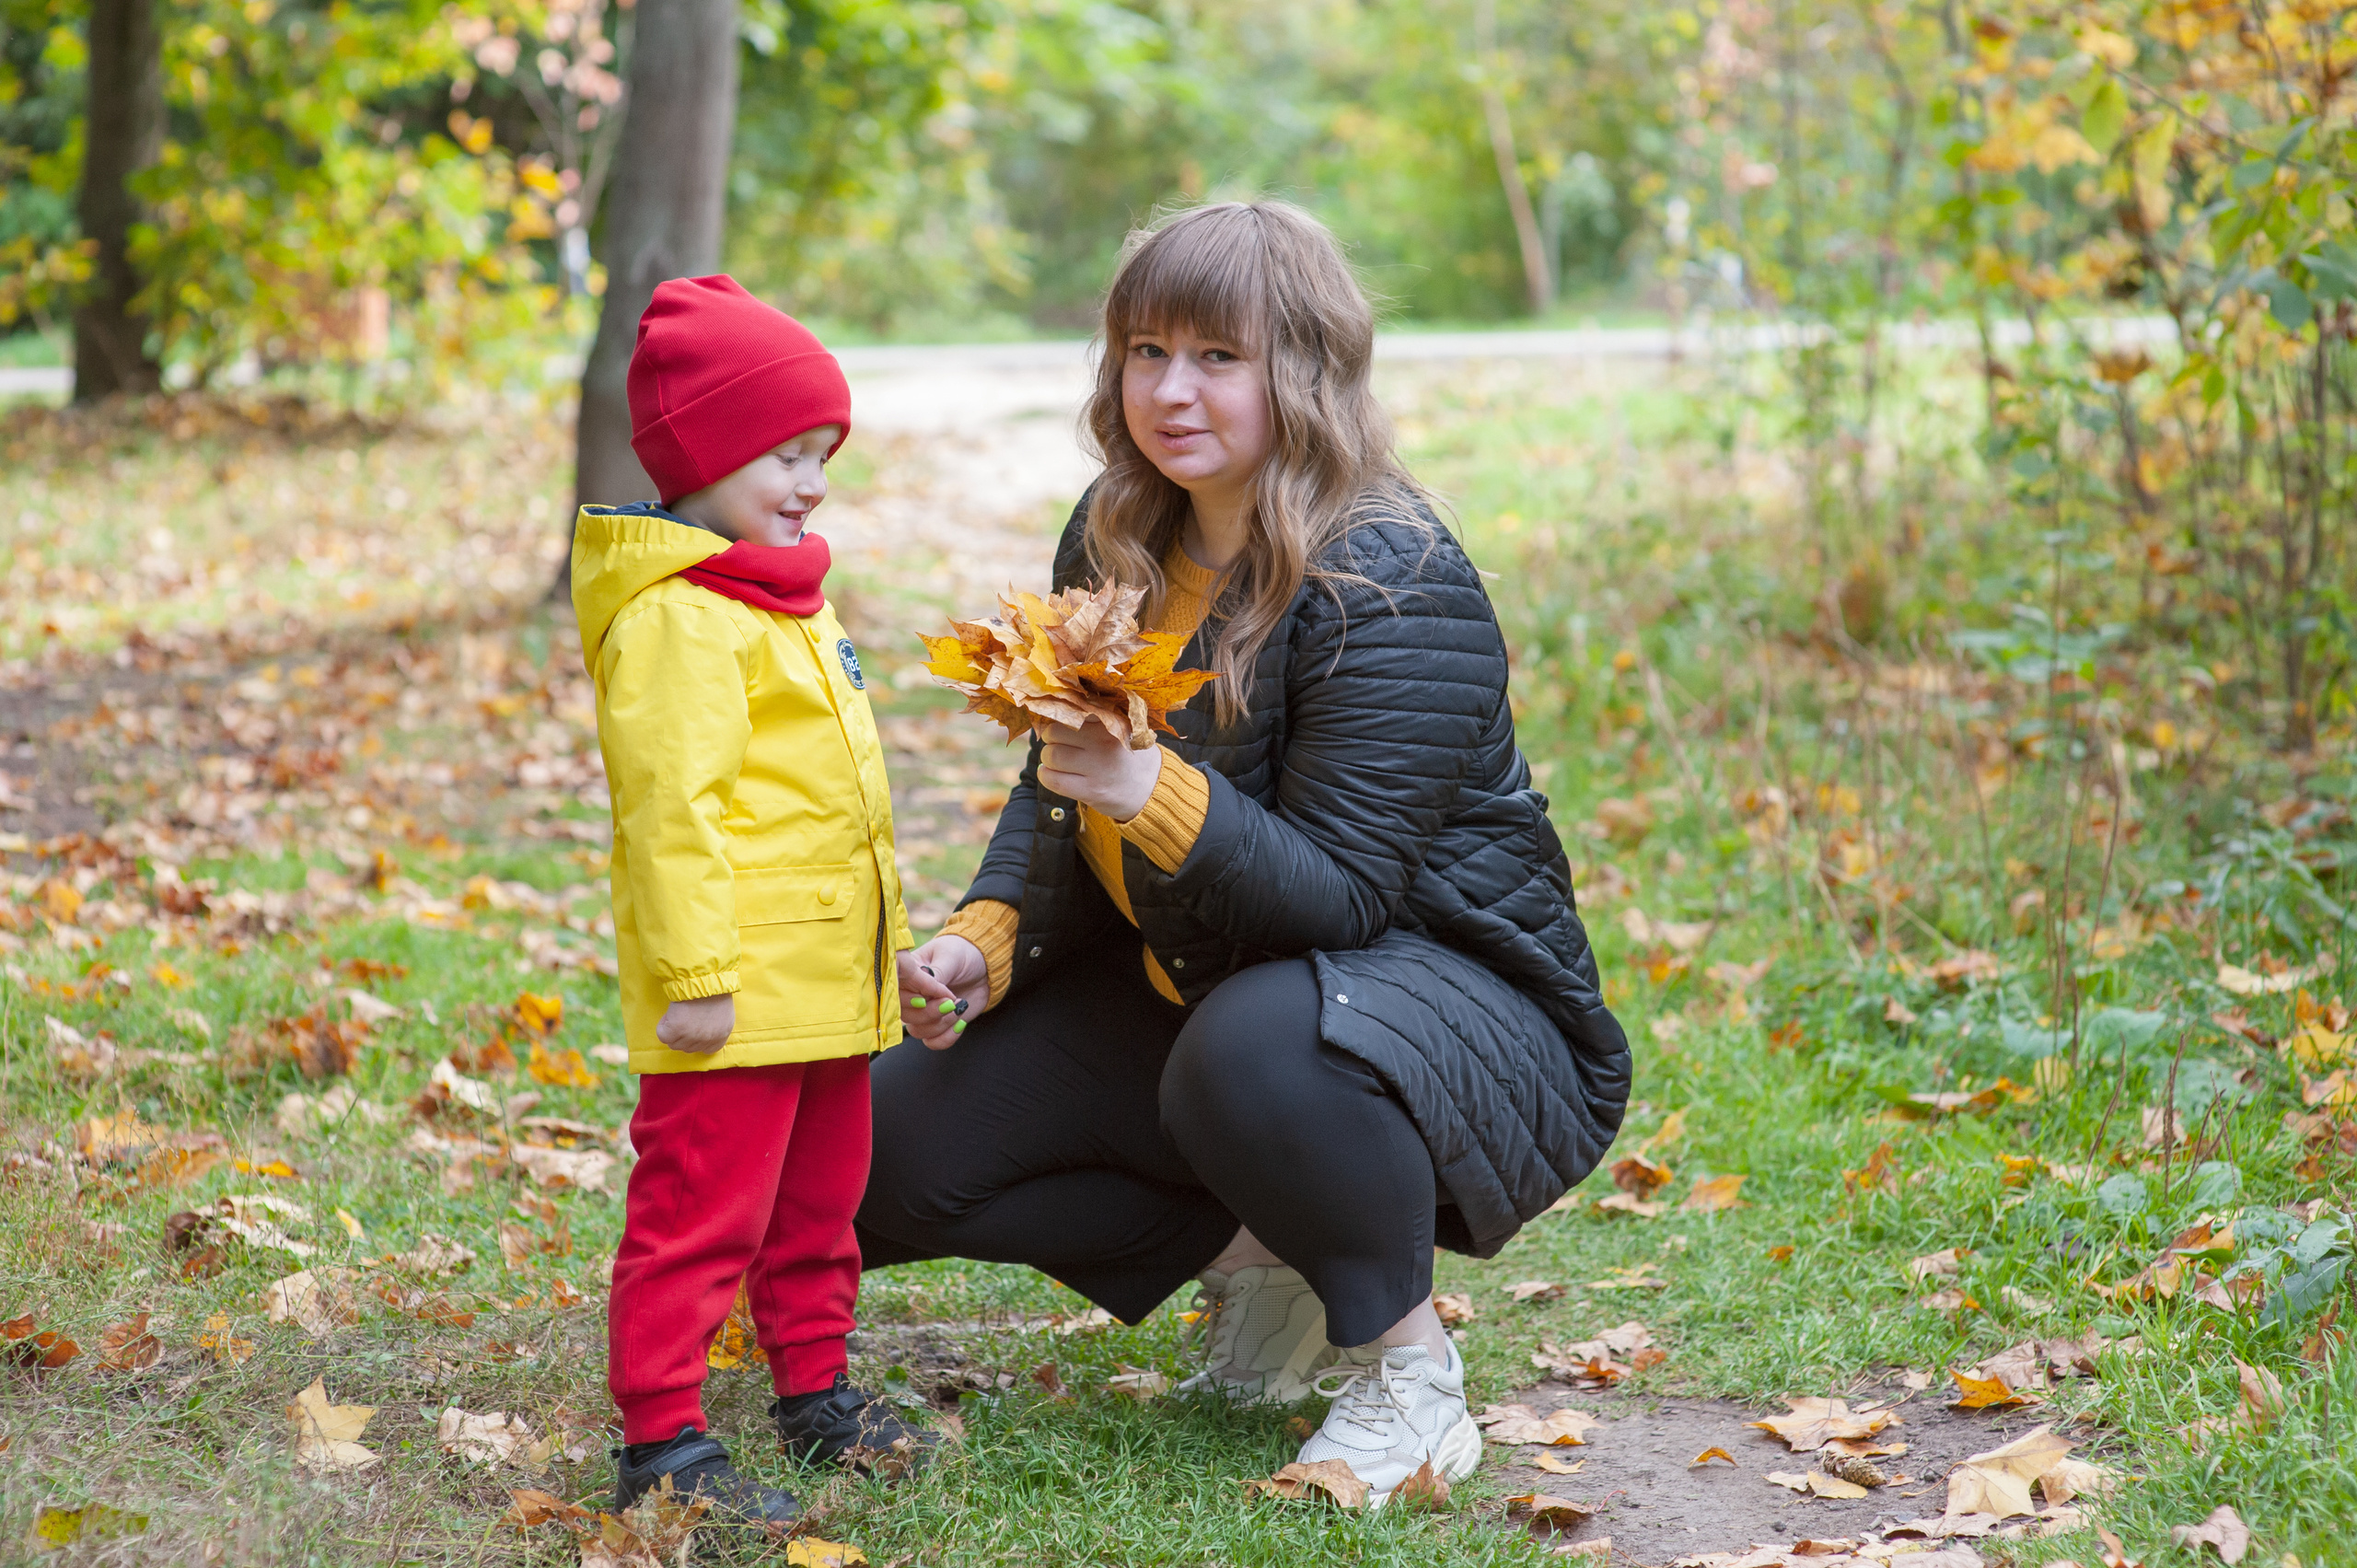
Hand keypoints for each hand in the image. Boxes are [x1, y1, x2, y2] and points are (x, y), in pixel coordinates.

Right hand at [657, 994, 734, 1052]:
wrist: (704, 978)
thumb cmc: (713, 990)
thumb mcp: (722, 1013)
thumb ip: (714, 1027)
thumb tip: (702, 1032)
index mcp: (721, 1036)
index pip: (706, 1050)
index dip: (697, 1040)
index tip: (693, 1027)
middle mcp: (707, 1040)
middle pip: (687, 1048)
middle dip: (682, 1035)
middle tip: (683, 1016)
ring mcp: (692, 1036)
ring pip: (673, 1044)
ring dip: (672, 1030)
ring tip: (678, 1013)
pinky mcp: (677, 1030)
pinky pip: (663, 1036)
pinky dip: (662, 1026)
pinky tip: (670, 1014)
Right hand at [897, 936, 989, 1049]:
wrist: (985, 966)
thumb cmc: (963, 953)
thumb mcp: (950, 957)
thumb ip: (936, 974)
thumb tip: (924, 992)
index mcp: (907, 974)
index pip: (897, 993)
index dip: (915, 998)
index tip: (937, 994)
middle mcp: (911, 995)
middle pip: (906, 1016)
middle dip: (931, 1012)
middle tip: (951, 1001)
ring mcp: (923, 1011)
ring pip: (918, 1031)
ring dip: (942, 1024)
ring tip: (958, 1008)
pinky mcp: (938, 1024)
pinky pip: (933, 1042)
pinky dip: (947, 1037)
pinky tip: (960, 1023)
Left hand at [1036, 720, 1163, 820]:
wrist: (1153, 789)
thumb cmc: (1131, 756)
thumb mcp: (1124, 728)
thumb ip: (1099, 716)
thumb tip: (1060, 707)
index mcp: (1109, 722)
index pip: (1070, 711)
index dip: (1059, 716)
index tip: (1060, 723)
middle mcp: (1102, 742)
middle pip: (1054, 732)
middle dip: (1050, 739)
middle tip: (1057, 743)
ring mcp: (1096, 767)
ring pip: (1051, 756)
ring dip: (1048, 759)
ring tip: (1056, 761)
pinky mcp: (1091, 790)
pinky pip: (1054, 780)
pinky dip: (1046, 776)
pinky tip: (1052, 774)